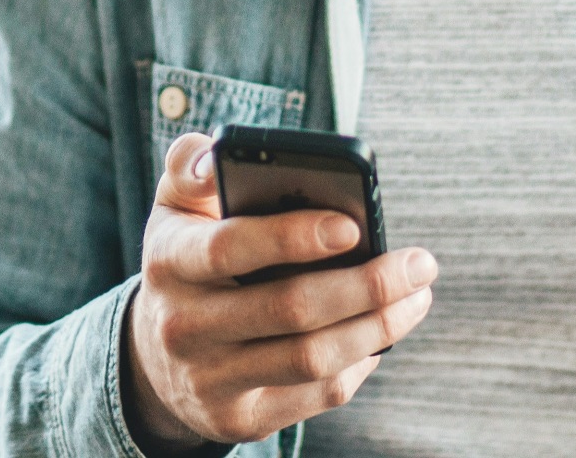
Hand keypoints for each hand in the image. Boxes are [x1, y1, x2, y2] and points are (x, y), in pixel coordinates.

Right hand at [122, 133, 436, 447]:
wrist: (154, 356)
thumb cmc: (189, 260)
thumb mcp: (176, 208)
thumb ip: (193, 166)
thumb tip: (217, 156)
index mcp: (170, 261)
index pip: (230, 247)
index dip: (293, 236)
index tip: (353, 226)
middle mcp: (183, 326)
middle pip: (289, 308)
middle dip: (368, 285)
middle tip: (421, 263)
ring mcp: (210, 380)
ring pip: (312, 358)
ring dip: (379, 327)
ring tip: (417, 296)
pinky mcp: (238, 419)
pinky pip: (316, 394)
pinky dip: (361, 362)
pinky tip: (383, 334)